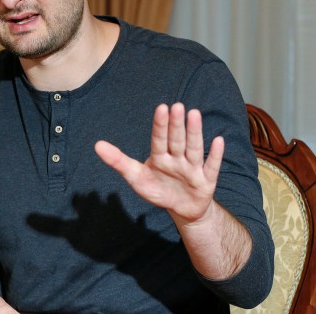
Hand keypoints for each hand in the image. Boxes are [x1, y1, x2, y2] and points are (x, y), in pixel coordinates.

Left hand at [94, 103, 224, 223]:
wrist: (182, 208)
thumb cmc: (157, 189)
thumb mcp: (136, 177)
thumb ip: (118, 161)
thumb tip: (97, 145)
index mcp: (160, 156)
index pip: (159, 139)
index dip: (160, 125)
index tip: (161, 108)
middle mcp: (177, 158)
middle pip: (176, 140)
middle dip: (176, 125)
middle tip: (178, 106)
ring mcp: (192, 168)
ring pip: (194, 149)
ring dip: (194, 133)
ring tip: (194, 114)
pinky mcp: (207, 180)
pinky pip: (212, 167)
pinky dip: (215, 155)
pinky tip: (218, 140)